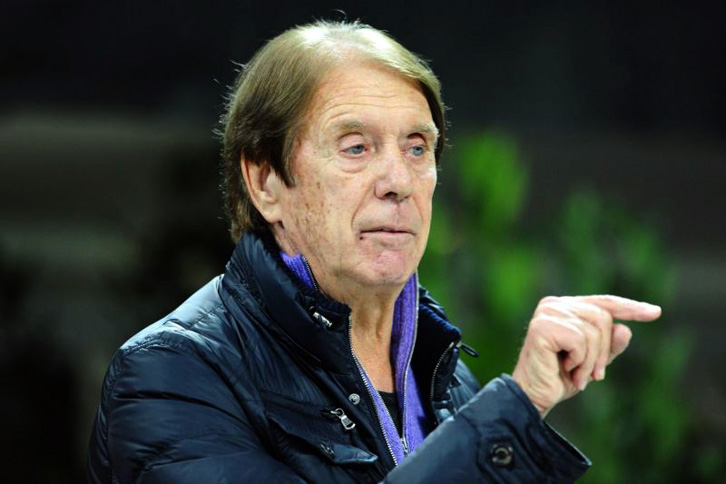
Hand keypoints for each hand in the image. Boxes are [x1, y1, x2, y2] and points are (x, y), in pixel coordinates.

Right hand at [512, 295, 660, 417]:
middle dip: (604, 351)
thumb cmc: (559, 378)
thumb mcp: (593, 362)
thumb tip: (625, 329)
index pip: (604, 303)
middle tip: (595, 375)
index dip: (630, 308)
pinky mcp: (542, 327)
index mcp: (566, 307)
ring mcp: (547, 313)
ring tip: (577, 374)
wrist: (533, 396)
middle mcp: (555, 304)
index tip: (656, 313)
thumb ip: (610, 346)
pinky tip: (565, 369)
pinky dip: (579, 361)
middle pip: (603, 317)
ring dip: (591, 361)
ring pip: (594, 331)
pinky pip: (580, 341)